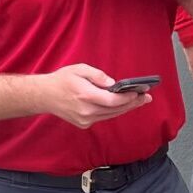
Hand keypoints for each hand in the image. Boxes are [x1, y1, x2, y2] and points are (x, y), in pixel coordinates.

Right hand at [39, 64, 153, 129]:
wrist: (44, 96)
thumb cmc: (62, 80)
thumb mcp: (79, 69)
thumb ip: (98, 75)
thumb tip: (113, 83)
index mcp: (86, 96)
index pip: (113, 101)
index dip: (129, 98)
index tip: (140, 92)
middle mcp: (86, 111)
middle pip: (116, 110)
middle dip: (133, 103)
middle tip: (147, 97)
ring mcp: (85, 120)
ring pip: (111, 115)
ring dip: (125, 108)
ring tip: (138, 101)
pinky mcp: (84, 124)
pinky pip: (103, 117)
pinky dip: (113, 111)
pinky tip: (122, 105)